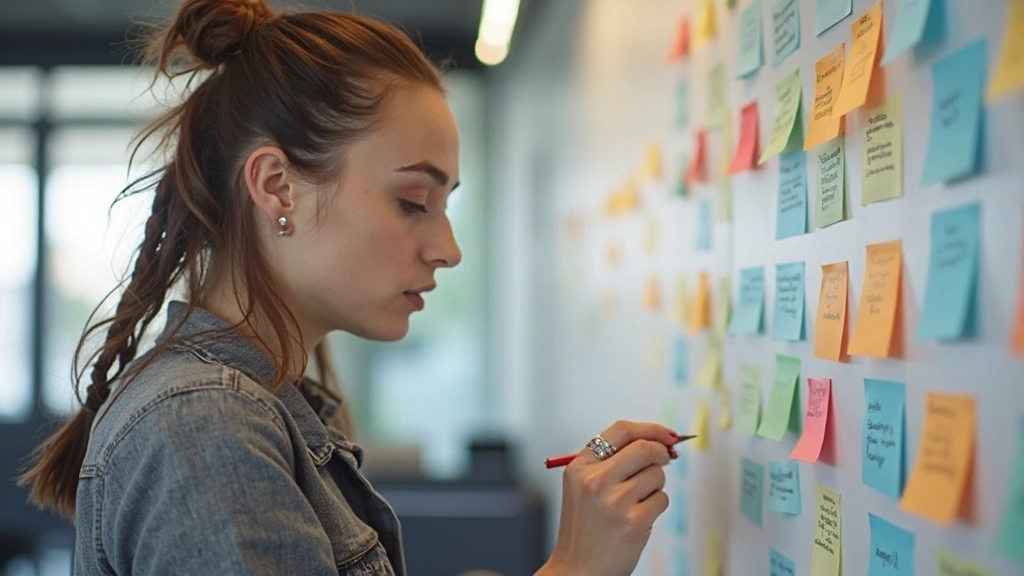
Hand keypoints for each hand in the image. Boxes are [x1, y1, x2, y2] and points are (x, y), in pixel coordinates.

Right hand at [540, 421, 678, 575]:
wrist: (578, 568)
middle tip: (665, 460)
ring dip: (655, 486)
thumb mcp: (582, 487)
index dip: (649, 428)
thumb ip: (610, 462)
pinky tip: (638, 519)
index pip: (621, 431)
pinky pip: (662, 499)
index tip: (665, 435)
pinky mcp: (634, 521)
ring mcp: (615, 501)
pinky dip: (656, 506)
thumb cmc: (585, 528)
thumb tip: (658, 443)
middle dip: (661, 453)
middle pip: (644, 448)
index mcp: (580, 467)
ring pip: (657, 475)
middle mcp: (595, 480)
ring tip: (636, 503)